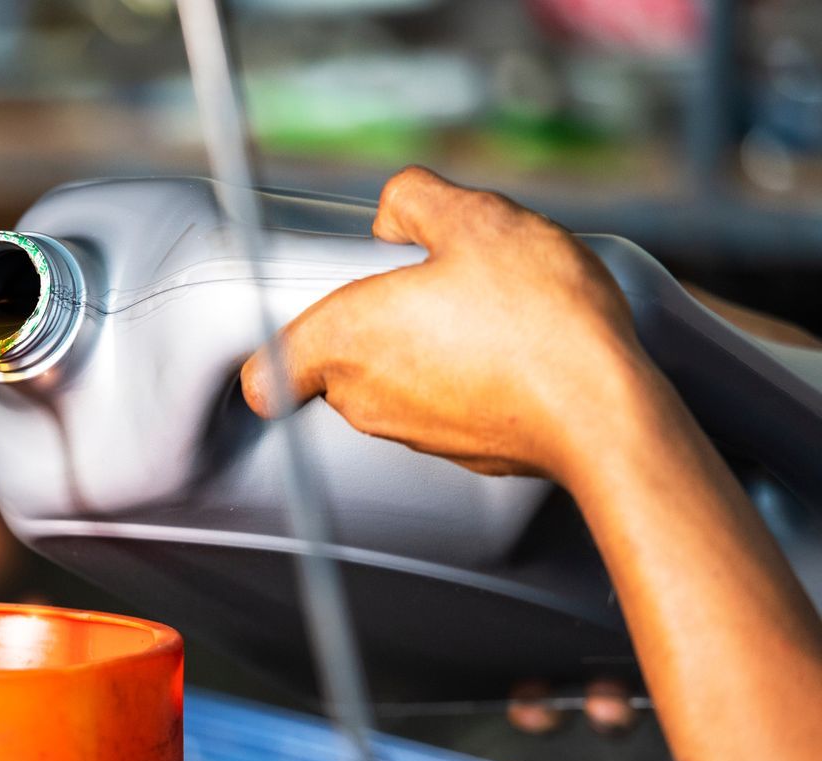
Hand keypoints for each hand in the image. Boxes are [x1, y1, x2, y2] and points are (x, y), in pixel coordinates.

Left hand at [239, 166, 659, 486]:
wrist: (604, 409)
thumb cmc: (537, 320)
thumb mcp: (476, 218)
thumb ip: (415, 198)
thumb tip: (392, 211)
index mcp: (346, 342)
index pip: (264, 373)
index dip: (280, 342)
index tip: (320, 310)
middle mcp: (364, 400)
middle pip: (333, 366)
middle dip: (371, 324)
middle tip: (426, 288)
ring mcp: (410, 434)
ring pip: (389, 385)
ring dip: (421, 349)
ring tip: (483, 314)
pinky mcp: (458, 453)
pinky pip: (440, 408)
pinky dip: (462, 380)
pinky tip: (512, 350)